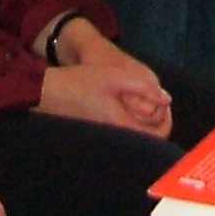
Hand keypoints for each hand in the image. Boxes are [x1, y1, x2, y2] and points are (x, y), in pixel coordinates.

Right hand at [38, 22, 172, 136]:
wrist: (48, 92)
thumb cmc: (80, 82)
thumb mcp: (115, 76)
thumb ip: (143, 86)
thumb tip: (166, 98)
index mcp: (121, 125)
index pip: (157, 136)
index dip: (166, 120)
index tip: (163, 103)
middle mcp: (115, 138)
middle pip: (147, 139)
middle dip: (156, 120)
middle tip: (155, 100)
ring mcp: (105, 139)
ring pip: (134, 136)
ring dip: (143, 121)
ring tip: (141, 100)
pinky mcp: (98, 135)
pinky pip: (122, 133)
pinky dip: (129, 122)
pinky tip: (124, 105)